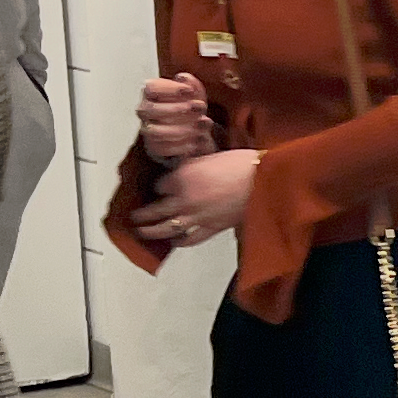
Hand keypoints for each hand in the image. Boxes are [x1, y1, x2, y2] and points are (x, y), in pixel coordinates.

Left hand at [134, 147, 257, 247]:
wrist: (263, 180)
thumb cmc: (240, 163)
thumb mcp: (208, 156)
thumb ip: (191, 167)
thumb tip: (181, 172)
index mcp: (181, 178)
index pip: (158, 185)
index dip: (158, 185)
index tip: (159, 185)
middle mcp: (183, 199)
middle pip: (154, 211)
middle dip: (141, 215)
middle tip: (133, 217)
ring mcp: (196, 217)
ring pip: (166, 229)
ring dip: (151, 232)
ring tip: (143, 233)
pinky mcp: (211, 228)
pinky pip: (190, 239)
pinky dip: (180, 241)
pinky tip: (175, 241)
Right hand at [137, 77, 217, 162]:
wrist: (192, 132)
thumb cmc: (189, 107)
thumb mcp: (195, 94)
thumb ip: (192, 84)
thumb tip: (184, 78)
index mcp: (150, 92)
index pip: (150, 87)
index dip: (170, 89)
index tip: (190, 91)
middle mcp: (144, 110)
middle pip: (151, 110)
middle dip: (176, 109)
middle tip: (198, 108)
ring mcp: (147, 129)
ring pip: (155, 131)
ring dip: (180, 130)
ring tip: (199, 127)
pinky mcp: (153, 147)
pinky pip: (162, 149)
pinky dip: (181, 146)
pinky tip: (195, 142)